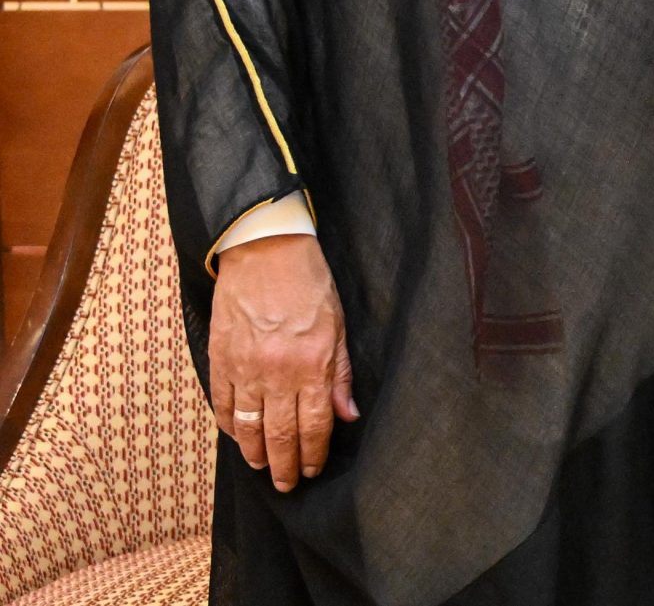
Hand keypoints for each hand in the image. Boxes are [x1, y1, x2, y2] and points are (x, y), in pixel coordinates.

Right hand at [208, 234, 357, 490]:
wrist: (265, 251)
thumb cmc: (309, 283)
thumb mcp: (339, 325)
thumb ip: (340, 373)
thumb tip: (348, 415)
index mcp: (312, 364)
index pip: (315, 424)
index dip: (315, 453)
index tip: (313, 470)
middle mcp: (278, 372)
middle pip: (280, 434)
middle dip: (284, 466)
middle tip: (286, 485)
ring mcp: (245, 368)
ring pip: (248, 426)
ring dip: (254, 453)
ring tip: (261, 468)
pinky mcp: (220, 359)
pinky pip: (223, 403)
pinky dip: (229, 424)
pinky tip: (237, 436)